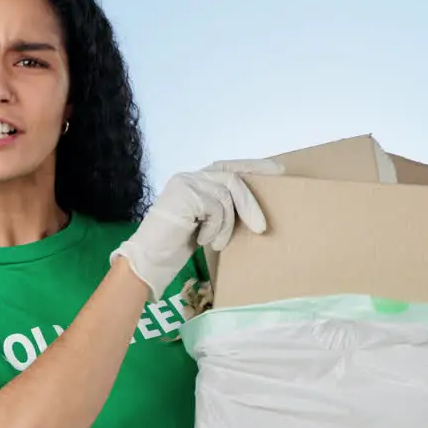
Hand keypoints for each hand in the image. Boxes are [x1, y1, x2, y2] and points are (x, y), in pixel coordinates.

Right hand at [111, 158, 283, 298]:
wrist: (149, 260)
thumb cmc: (177, 246)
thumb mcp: (207, 223)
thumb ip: (223, 208)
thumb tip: (255, 207)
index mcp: (196, 181)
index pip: (229, 167)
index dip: (254, 167)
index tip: (278, 172)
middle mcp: (190, 177)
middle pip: (232, 177)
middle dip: (250, 202)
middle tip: (261, 227)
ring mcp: (185, 183)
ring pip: (225, 194)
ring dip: (227, 224)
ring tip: (217, 242)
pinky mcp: (184, 194)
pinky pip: (215, 207)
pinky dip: (214, 228)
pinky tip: (203, 239)